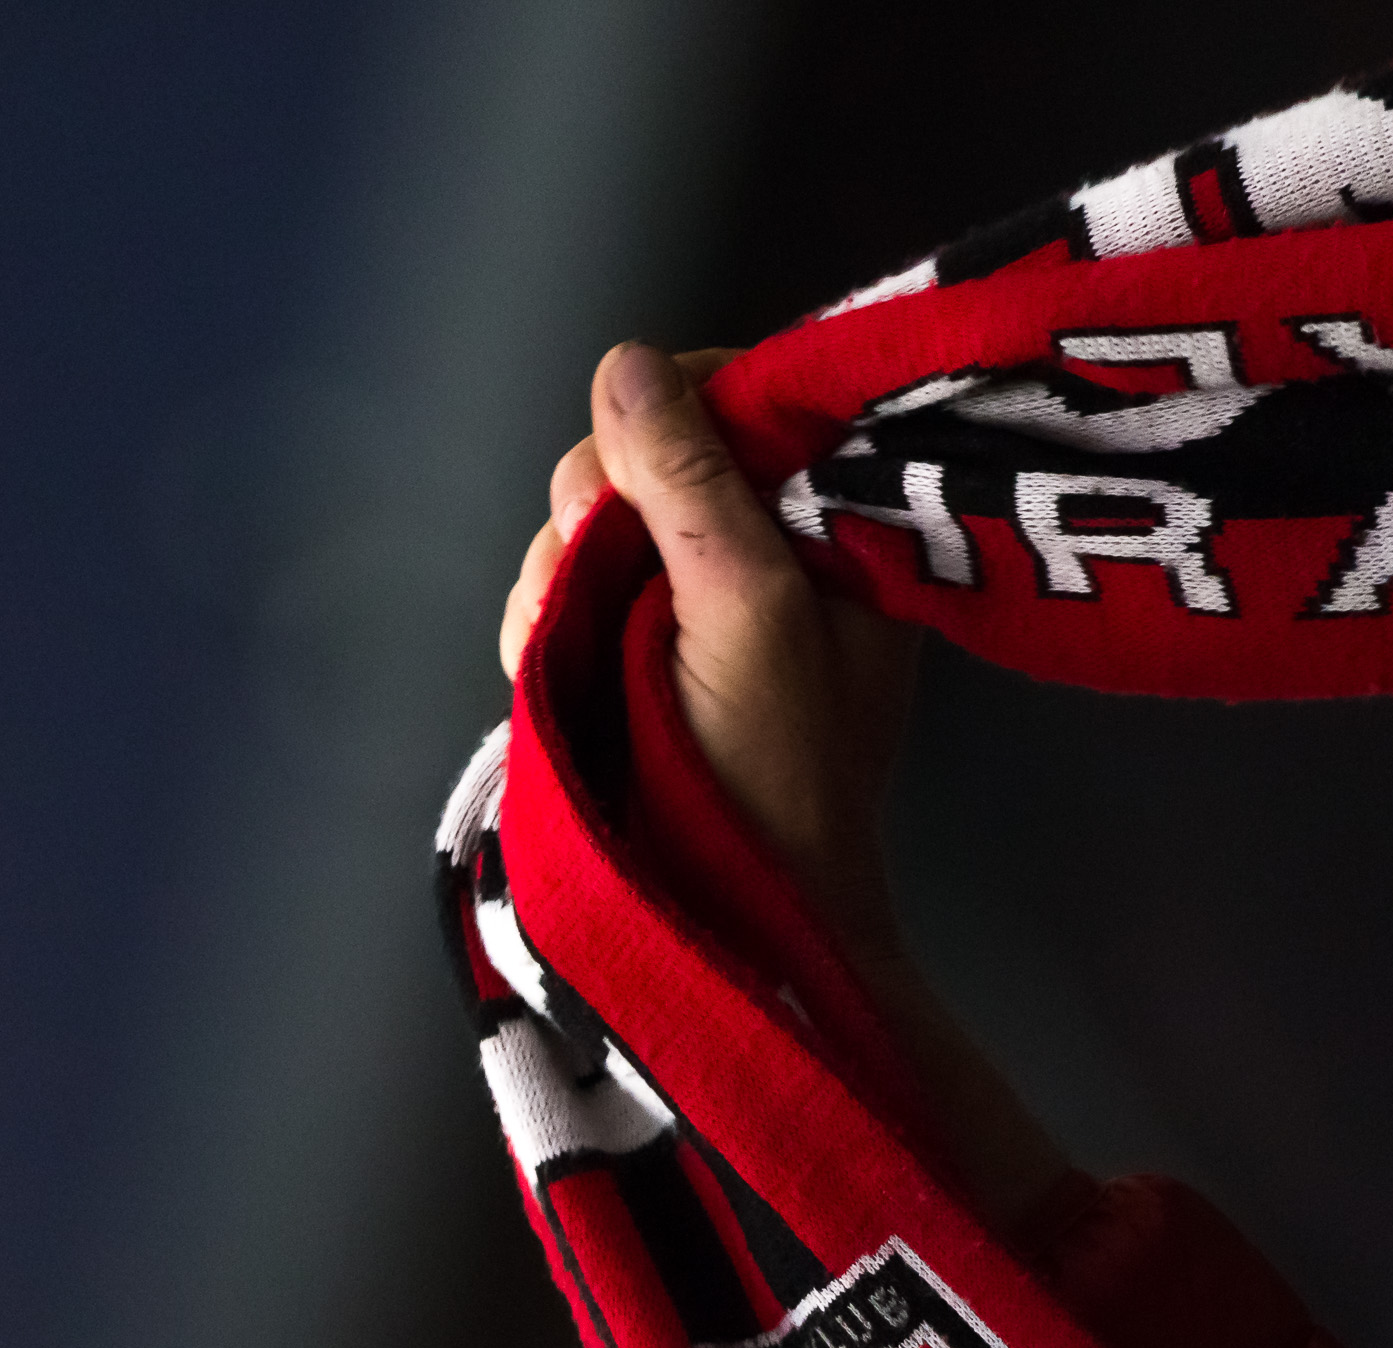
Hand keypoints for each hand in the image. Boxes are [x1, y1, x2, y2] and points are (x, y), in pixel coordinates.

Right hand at [500, 342, 1070, 1237]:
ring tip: (574, 646)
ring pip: (591, 518)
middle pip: (651, 451)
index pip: (755, 403)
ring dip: (560, 571)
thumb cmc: (775, 781)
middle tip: (599, 572)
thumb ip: (696, 485)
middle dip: (600, 505)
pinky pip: (563, 585)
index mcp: (835, 533)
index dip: (680, 408)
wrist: (739, 920)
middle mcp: (769, 556)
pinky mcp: (633, 652)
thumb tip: (630, 367)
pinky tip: (549, 668)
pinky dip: (542, 619)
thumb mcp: (749, 612)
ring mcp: (694, 605)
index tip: (637, 452)